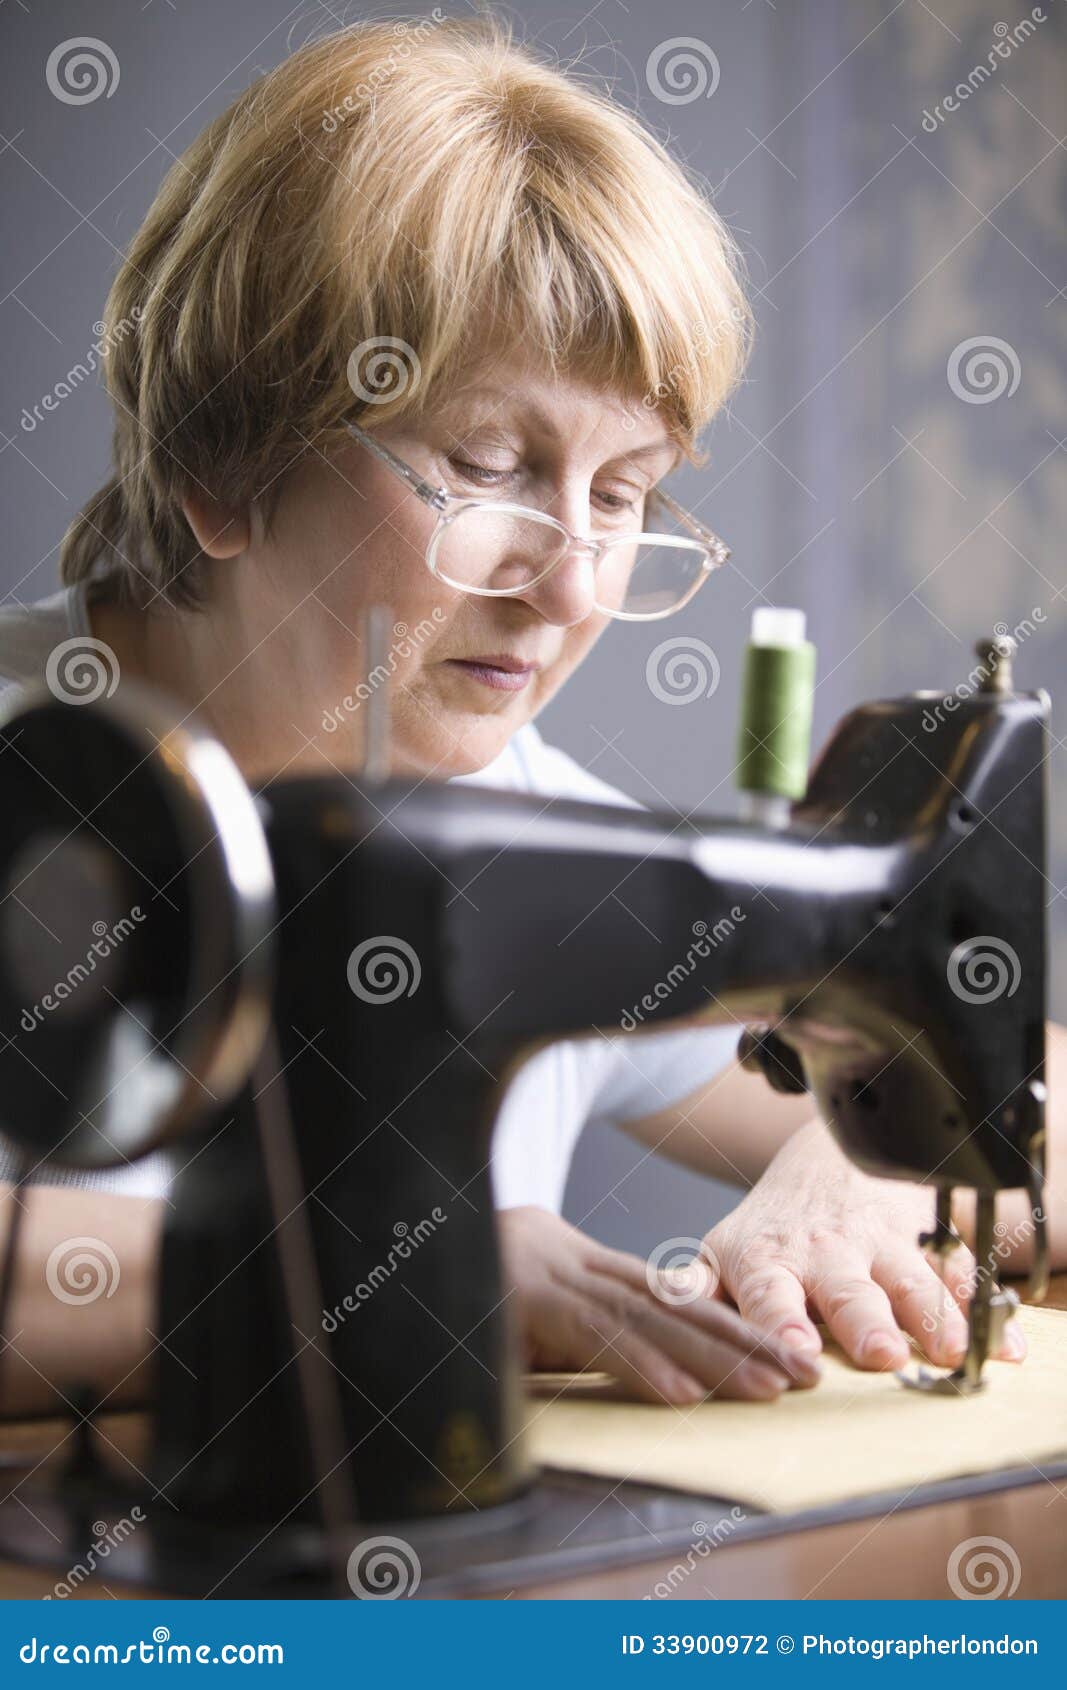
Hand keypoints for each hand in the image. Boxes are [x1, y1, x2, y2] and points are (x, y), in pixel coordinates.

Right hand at [497, 1204, 820, 1405]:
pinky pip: (594, 1337)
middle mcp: (577, 1266)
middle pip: (676, 1308)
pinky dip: (641, 1366)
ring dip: (713, 1360)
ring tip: (765, 1390)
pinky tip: (684, 1395)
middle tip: (804, 1378)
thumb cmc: (468, 1283)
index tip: (788, 1358)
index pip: (673, 1300)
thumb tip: (645, 1373)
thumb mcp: (529, 1309)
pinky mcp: (524, 1300)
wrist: (404, 1231)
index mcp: (584, 1268)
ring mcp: (552, 1279)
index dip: (733, 1328)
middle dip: (744, 1343)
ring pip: (648, 1322)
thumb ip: (582, 1333)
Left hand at [703, 1118, 1026, 1370]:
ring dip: (931, 1317)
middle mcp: (826, 1254)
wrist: (829, 1170)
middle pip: (849, 1291)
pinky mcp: (926, 1253)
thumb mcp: (722, 1254)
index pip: (769, 1293)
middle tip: (882, 1354)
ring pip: (912, 1281)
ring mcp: (881, 1251)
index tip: (794, 1354)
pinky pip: (961, 1279)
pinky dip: (985, 1313)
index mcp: (768, 1259)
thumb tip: (658, 1305)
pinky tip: (1005, 1347)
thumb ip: (692, 1288)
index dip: (780, 1323)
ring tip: (950, 1352)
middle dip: (866, 1321)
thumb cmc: (768, 1235)